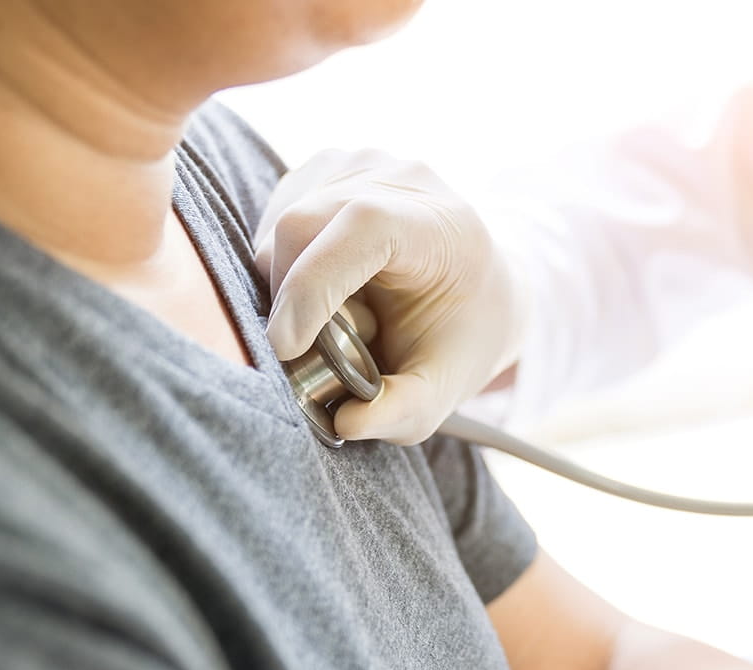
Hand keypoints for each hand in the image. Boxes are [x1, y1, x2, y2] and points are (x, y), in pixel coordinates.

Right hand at [255, 149, 526, 444]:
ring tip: (336, 315)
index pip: (363, 226)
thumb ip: (404, 411)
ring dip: (287, 284)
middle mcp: (402, 178)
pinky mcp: (325, 167)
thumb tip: (345, 423)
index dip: (314, 283)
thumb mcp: (446, 387)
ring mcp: (361, 163)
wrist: (477, 285)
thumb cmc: (460, 334)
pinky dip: (284, 264)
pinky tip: (326, 285)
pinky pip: (275, 216)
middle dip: (290, 296)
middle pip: (304, 224)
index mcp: (443, 225)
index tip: (287, 345)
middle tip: (312, 348)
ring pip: (280, 223)